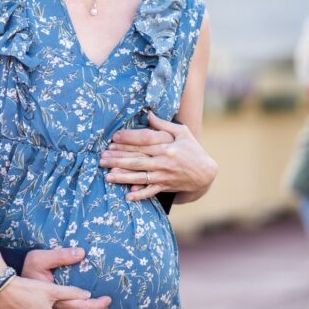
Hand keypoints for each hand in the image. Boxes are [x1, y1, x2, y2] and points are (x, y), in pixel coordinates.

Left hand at [100, 111, 217, 201]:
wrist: (206, 173)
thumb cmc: (193, 150)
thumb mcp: (182, 133)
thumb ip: (163, 125)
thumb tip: (148, 113)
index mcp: (167, 147)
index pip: (144, 142)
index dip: (128, 139)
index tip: (113, 138)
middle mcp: (164, 162)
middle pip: (137, 160)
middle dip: (118, 159)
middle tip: (101, 158)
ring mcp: (164, 175)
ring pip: (140, 176)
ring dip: (123, 176)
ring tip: (107, 175)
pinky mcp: (165, 186)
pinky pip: (150, 192)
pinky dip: (140, 194)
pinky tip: (127, 195)